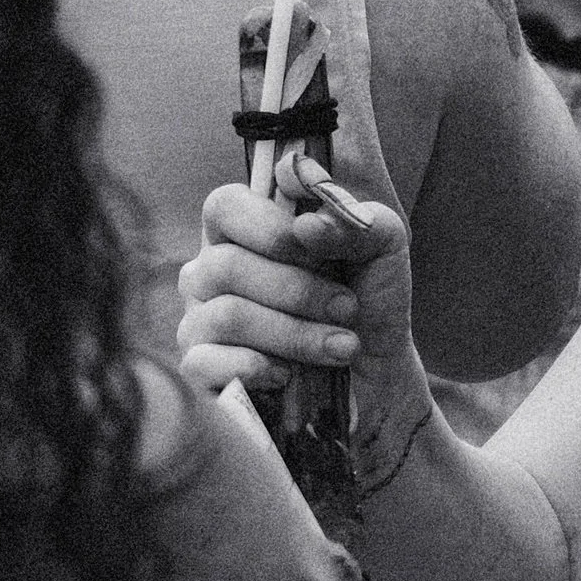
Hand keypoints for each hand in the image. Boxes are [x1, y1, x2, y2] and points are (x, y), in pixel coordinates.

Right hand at [182, 156, 428, 497]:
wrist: (375, 373)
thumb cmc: (368, 295)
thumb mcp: (382, 243)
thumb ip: (354, 217)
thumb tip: (306, 224)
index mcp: (244, 230)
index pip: (224, 206)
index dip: (269, 226)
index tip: (317, 245)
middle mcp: (210, 271)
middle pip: (225, 265)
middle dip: (298, 290)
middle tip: (347, 307)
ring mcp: (197, 321)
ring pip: (227, 315)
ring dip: (295, 333)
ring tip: (342, 346)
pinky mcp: (199, 371)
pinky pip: (206, 362)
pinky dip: (260, 367)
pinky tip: (292, 374)